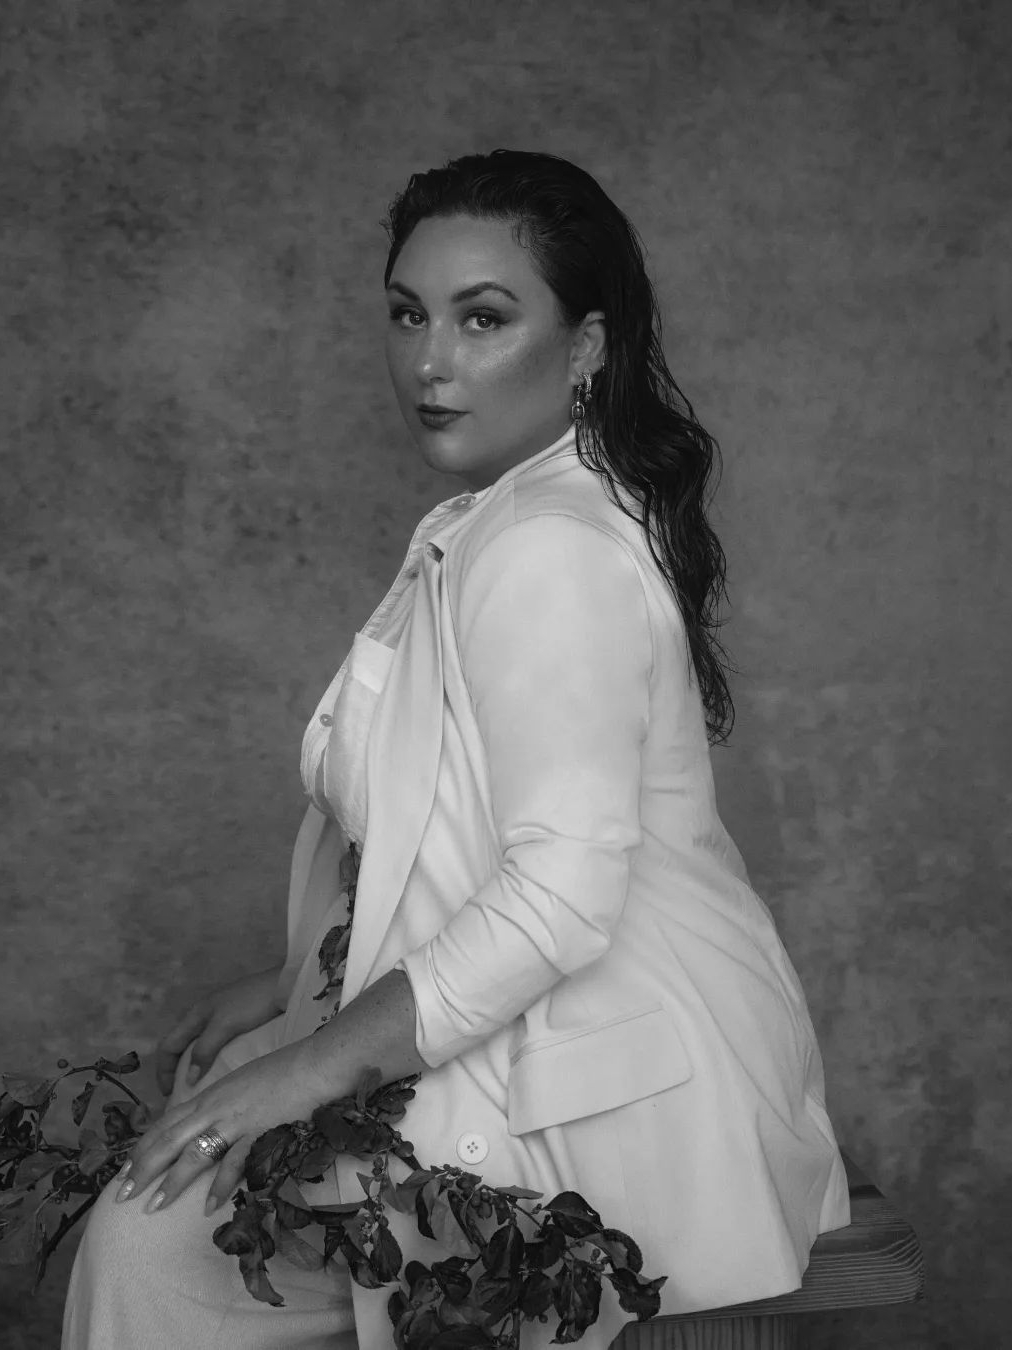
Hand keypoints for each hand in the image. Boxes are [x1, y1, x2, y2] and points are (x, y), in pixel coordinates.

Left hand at [116, 1038, 330, 1214]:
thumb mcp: (244, 1083)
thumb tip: (210, 1123)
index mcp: (210, 1094)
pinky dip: (219, 1185)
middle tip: (120, 1196)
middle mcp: (215, 1106)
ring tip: (152, 1207)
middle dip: (142, 1169)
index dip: (142, 1147)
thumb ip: (224, 1102)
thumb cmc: (285, 1070)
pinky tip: (208, 1207)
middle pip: (169, 1140)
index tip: (123, 1170)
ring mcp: (236, 1119)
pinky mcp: (258, 1131)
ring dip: (171, 1182)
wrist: (316, 1063)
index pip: (166, 1123)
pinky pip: (234, 1162)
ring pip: (193, 1153)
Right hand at [155, 966, 283, 1095]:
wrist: (283, 984)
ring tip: (199, 1085)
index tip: (168, 1094)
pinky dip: (208, 1057)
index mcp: (195, 1014)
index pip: (167, 1046)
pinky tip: (218, 1068)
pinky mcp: (234, 1019)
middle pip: (178, 1045)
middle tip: (181, 1093)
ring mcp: (218, 1015)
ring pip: (195, 1044)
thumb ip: (205, 1050)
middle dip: (175, 1069)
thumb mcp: (225, 1026)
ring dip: (192, 1064)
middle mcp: (202, 1014)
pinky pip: (212, 1042)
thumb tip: (188, 1079)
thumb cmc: (252, 1002)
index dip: (163, 1071)